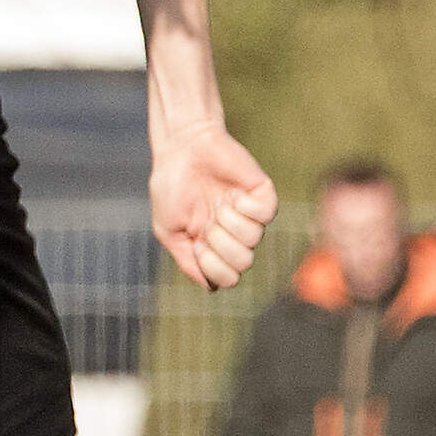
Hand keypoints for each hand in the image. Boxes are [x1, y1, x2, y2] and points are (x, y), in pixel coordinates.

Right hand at [152, 120, 277, 289]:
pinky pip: (266, 216)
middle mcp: (235, 234)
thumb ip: (187, 261)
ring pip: (253, 240)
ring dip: (229, 223)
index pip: (228, 279)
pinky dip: (245, 207)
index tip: (197, 244)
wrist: (182, 147)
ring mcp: (250, 215)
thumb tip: (211, 288)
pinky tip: (233, 194)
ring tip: (218, 203)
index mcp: (213, 246)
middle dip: (221, 245)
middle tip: (208, 221)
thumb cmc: (171, 186)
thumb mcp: (168, 230)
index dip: (214, 268)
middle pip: (243, 264)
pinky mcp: (263, 194)